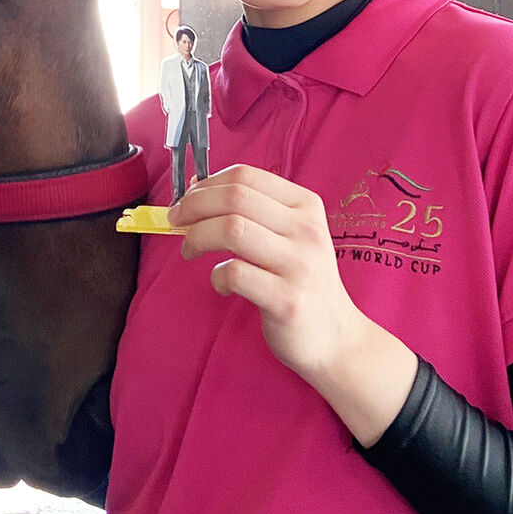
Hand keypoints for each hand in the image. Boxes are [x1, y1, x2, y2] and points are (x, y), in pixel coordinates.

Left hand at [169, 164, 368, 382]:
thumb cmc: (302, 282)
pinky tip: (221, 284)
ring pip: (232, 230)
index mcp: (306, 206)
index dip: (207, 184)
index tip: (186, 199)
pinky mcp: (287, 299)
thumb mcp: (290, 236)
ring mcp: (299, 265)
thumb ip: (252, 211)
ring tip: (189, 251)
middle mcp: (306, 230)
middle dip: (194, 205)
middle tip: (176, 220)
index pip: (246, 176)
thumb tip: (197, 187)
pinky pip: (234, 273)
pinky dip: (216, 276)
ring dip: (197, 237)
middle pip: (235, 198)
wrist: (336, 337)